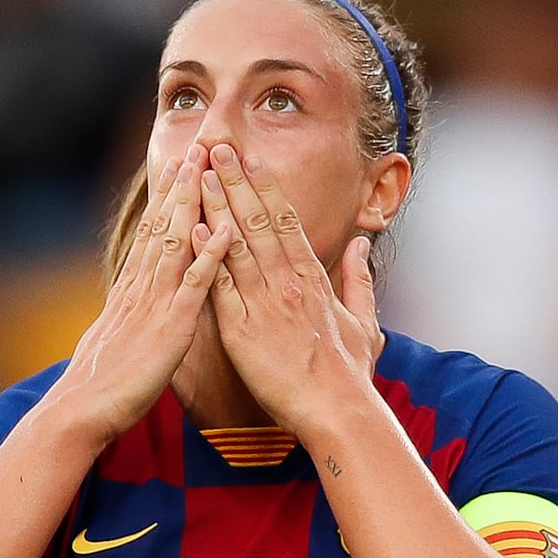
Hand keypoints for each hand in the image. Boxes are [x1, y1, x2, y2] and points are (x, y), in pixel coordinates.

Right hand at [54, 145, 235, 440]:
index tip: (179, 168)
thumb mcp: (111, 342)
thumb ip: (125, 319)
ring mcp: (154, 305)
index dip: (167, 200)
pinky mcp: (170, 328)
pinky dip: (208, 255)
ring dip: (195, 204)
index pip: (151, 235)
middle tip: (198, 147)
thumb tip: (126, 308)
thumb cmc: (95, 388)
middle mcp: (140, 289)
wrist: (79, 412)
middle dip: (182, 186)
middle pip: (163, 227)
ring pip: (177, 243)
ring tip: (210, 168)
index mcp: (129, 293)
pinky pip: (193, 286)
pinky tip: (223, 228)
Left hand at [196, 144, 380, 437]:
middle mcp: (288, 282)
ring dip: (216, 206)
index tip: (249, 159)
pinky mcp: (242, 330)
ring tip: (199, 173)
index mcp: (312, 279)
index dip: (264, 187)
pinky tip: (192, 229)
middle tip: (215, 147)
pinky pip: (220, 286)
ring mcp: (264, 303)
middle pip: (258, 220)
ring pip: (236, 244)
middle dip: (235, 180)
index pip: (285, 220)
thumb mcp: (365, 321)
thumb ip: (359, 280)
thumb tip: (361, 245)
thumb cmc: (350, 373)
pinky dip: (205, 256)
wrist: (337, 410)